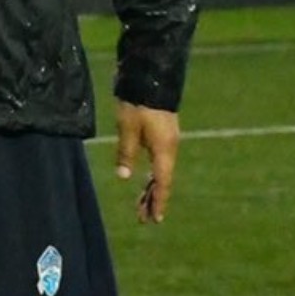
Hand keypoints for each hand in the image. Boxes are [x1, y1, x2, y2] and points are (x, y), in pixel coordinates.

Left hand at [112, 101, 178, 223]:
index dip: (158, 202)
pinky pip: (160, 161)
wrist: (151, 75)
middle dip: (153, 199)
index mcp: (164, 149)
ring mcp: (168, 139)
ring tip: (142, 204)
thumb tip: (124, 176)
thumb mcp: (127, 128)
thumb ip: (126, 152)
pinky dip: (153, 174)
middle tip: (144, 218)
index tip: (155, 219)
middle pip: (163, 180)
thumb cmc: (138, 102)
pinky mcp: (164, 132)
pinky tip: (146, 179)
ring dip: (152, 188)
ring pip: (161, 171)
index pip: (162, 182)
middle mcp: (169, 147)